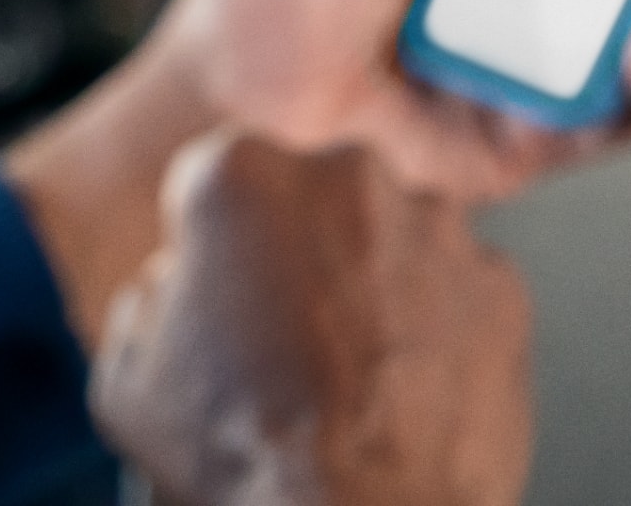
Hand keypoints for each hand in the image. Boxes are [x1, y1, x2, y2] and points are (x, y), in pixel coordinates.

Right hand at [93, 135, 532, 505]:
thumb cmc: (247, 457)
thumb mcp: (131, 374)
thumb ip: (151, 298)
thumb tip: (175, 290)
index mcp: (238, 174)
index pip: (217, 179)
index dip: (214, 242)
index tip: (222, 283)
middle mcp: (341, 176)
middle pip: (313, 191)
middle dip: (303, 244)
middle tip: (291, 330)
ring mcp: (431, 228)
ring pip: (392, 232)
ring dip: (376, 278)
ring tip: (355, 367)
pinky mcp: (500, 287)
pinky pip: (460, 288)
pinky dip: (441, 325)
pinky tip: (409, 385)